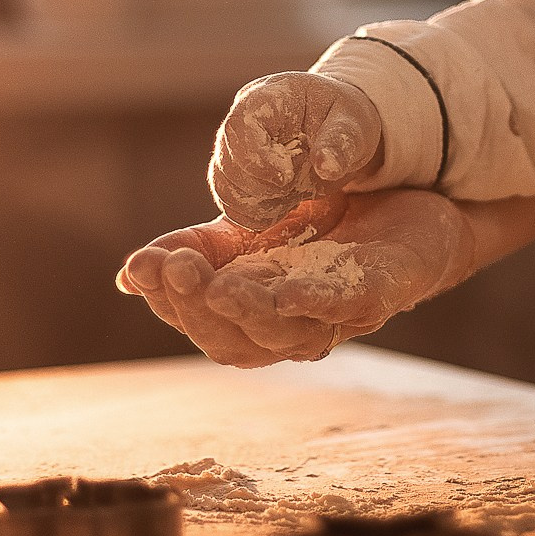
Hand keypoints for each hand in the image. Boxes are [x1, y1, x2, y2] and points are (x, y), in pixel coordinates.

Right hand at [118, 188, 472, 367]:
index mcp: (250, 309)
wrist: (404, 196)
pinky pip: (345, 307)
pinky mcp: (381, 293)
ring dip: (247, 312)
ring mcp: (336, 316)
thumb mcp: (245, 230)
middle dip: (198, 307)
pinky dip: (314, 304)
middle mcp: (289, 325)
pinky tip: (288, 291)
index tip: (140, 266)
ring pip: (284, 332)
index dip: (166, 299)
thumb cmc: (321, 224)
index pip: (196, 319)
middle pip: (233, 339)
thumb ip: (194, 250)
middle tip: (174, 268)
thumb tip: (130, 275)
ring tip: (216, 286)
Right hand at [208, 72, 382, 230]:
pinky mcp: (237, 176)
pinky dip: (258, 214)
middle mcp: (241, 121)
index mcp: (267, 96)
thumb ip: (341, 141)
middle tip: (299, 182)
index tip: (286, 178)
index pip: (239, 128)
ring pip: (225, 188)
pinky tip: (285, 202)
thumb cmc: (343, 118)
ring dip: (261, 203)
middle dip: (264, 187)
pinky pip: (232, 205)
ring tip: (295, 190)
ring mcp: (234, 149)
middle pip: (228, 163)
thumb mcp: (354, 124)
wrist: (336, 129)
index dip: (256, 158)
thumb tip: (326, 166)